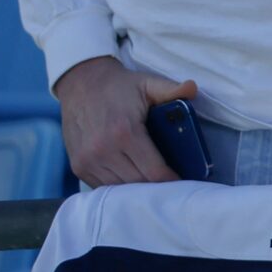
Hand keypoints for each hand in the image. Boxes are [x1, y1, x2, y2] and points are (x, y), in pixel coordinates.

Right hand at [53, 56, 198, 185]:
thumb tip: (193, 88)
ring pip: (120, 188)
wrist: (80, 83)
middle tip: (168, 181)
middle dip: (156, 185)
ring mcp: (87, 160)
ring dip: (136, 188)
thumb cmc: (119, 86)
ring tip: (150, 180)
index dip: (170, 179)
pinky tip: (129, 177)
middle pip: (138, 184)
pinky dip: (117, 185)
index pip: (153, 171)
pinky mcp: (78, 166)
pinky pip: (102, 186)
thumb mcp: (148, 83)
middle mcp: (103, 150)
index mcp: (124, 133)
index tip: (181, 180)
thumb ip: (171, 90)